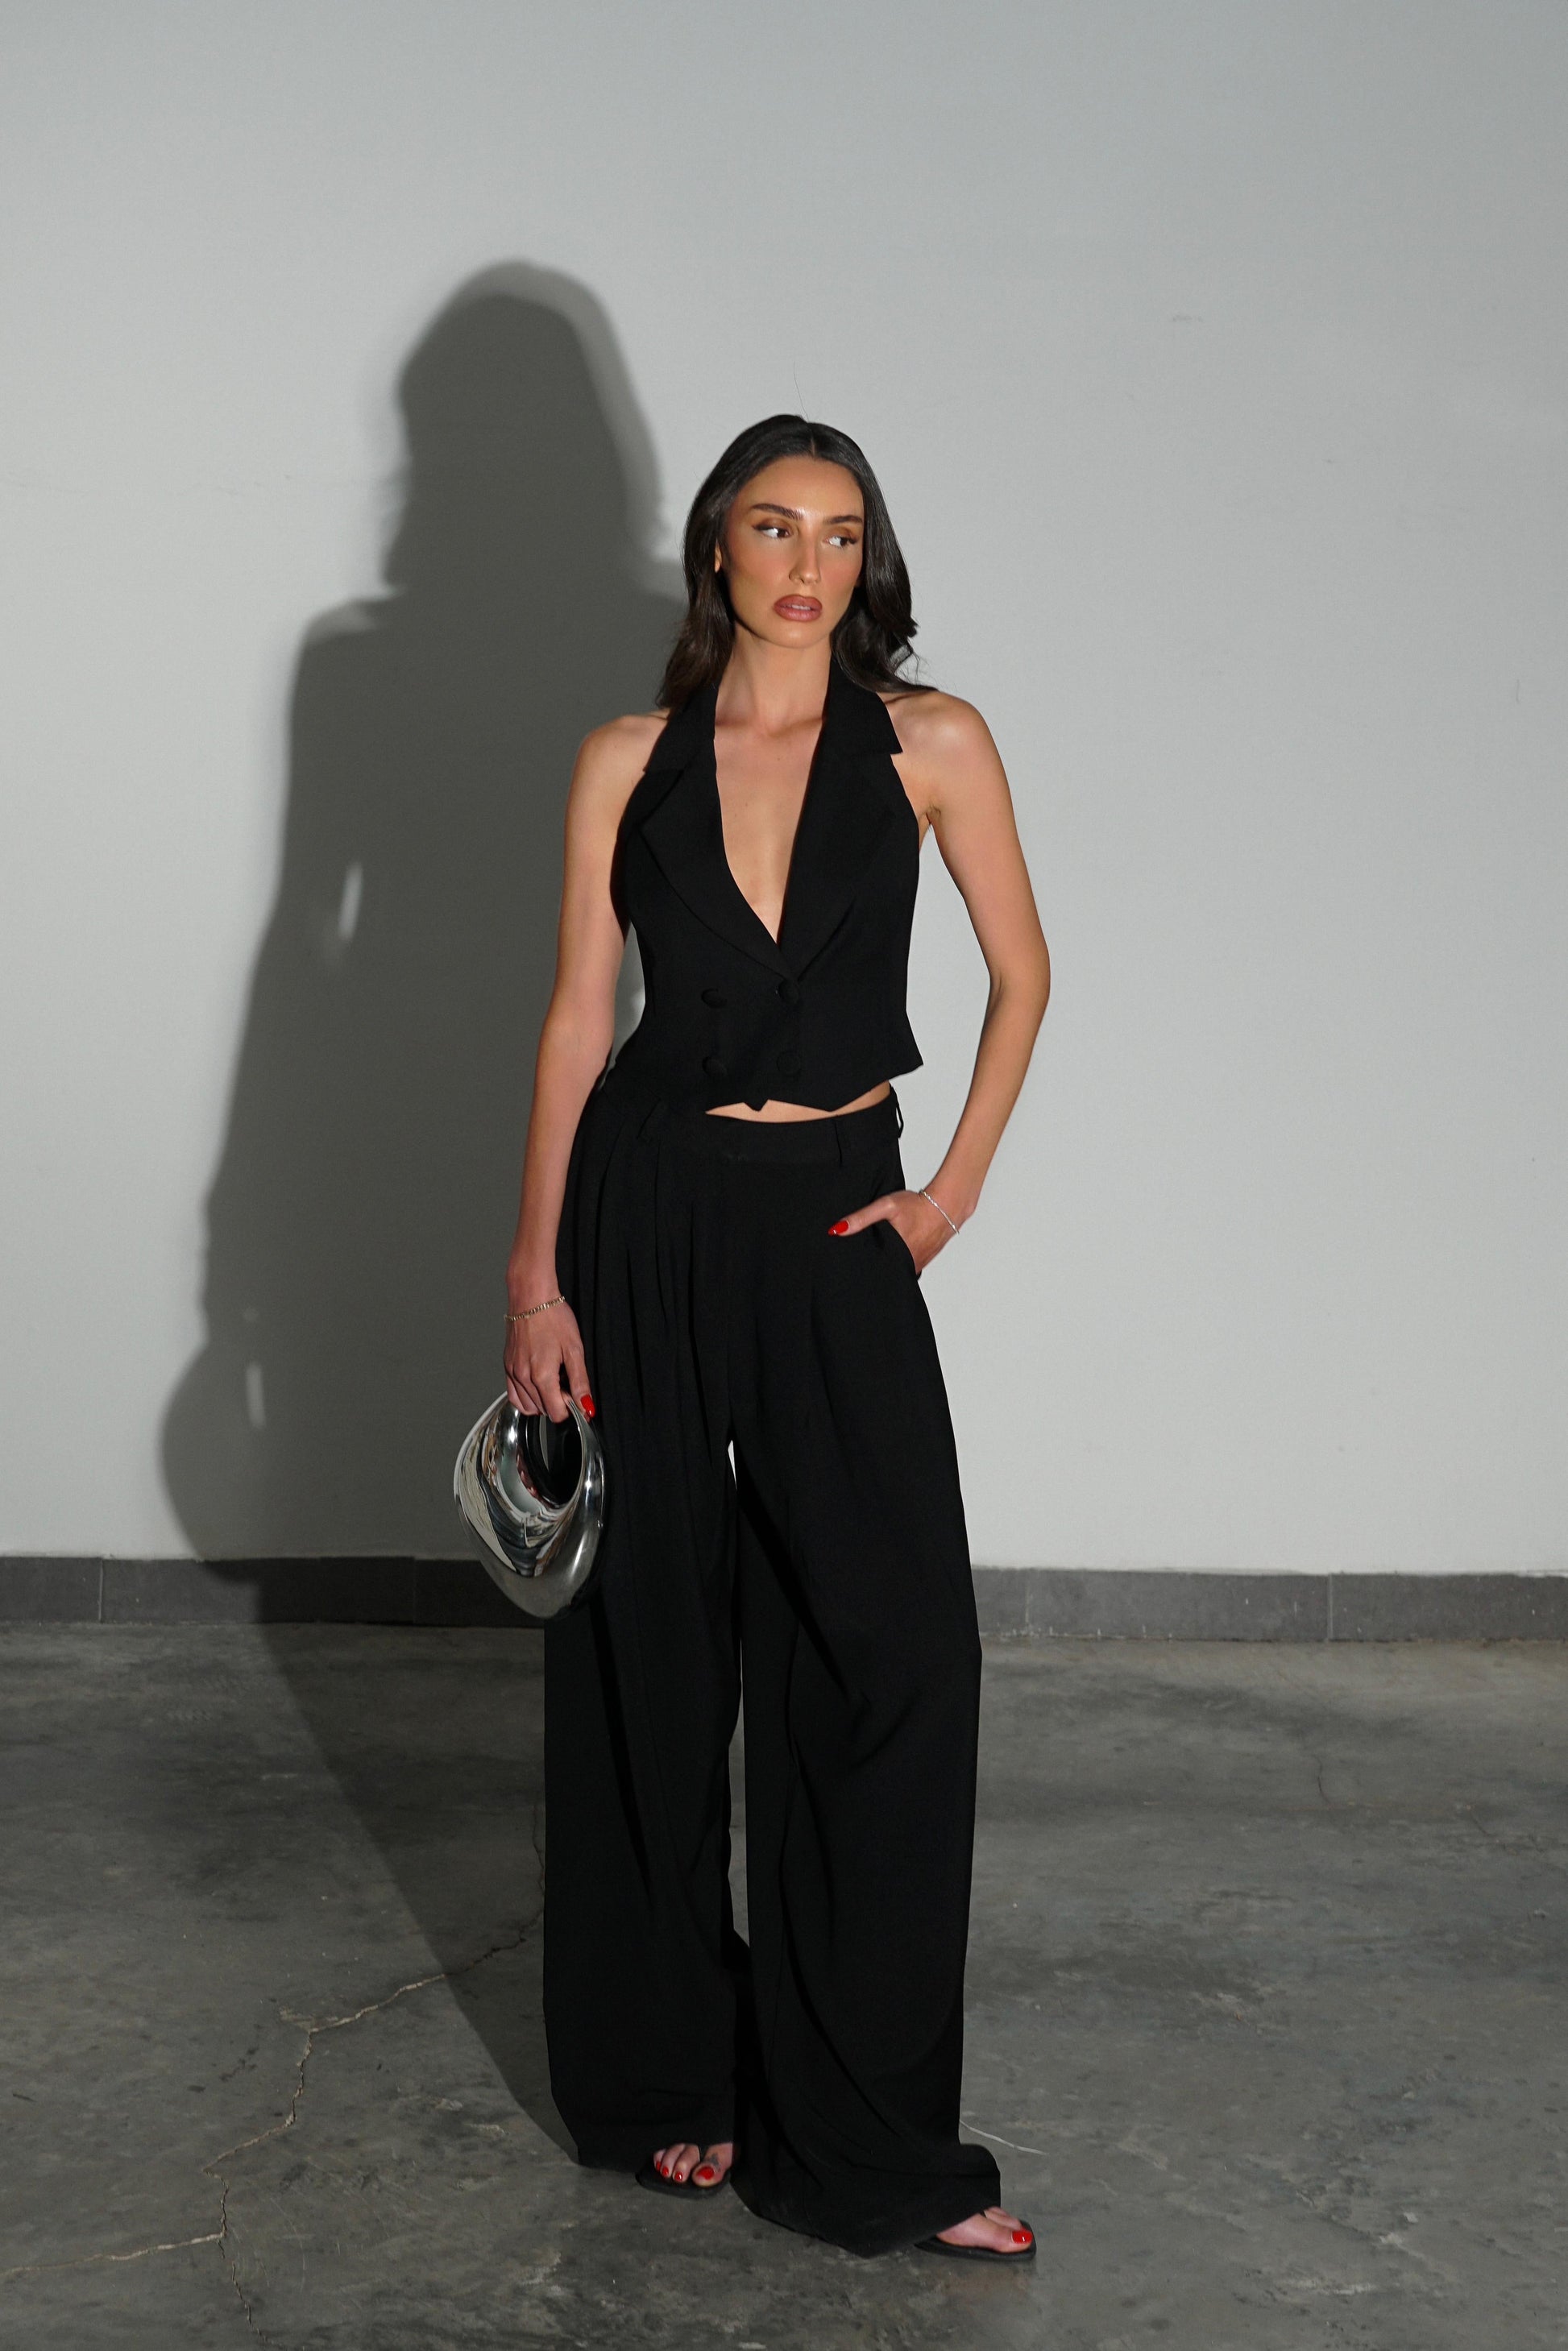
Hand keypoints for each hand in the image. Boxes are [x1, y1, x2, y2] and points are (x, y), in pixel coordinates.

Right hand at [504, 1296, 592, 1424]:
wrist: (531, 1297)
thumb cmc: (553, 1317)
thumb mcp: (575, 1350)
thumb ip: (580, 1382)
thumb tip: (586, 1405)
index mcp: (541, 1375)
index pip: (555, 1412)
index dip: (569, 1407)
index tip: (574, 1394)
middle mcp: (523, 1377)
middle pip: (542, 1409)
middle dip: (557, 1402)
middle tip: (566, 1382)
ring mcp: (512, 1372)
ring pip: (527, 1406)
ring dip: (542, 1401)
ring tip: (552, 1381)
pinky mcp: (507, 1366)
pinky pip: (514, 1395)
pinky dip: (526, 1397)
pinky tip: (537, 1385)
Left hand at [829, 1188, 957, 1276]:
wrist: (947, 1204)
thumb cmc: (918, 1205)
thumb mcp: (886, 1206)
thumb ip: (861, 1218)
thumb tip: (838, 1229)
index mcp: (898, 1254)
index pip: (875, 1270)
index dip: (865, 1268)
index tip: (856, 1266)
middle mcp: (910, 1262)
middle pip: (887, 1271)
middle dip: (877, 1266)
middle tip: (868, 1257)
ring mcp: (920, 1262)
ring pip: (899, 1269)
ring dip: (891, 1263)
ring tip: (882, 1254)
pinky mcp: (927, 1259)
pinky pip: (910, 1265)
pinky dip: (903, 1259)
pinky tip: (898, 1249)